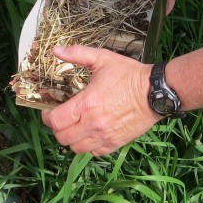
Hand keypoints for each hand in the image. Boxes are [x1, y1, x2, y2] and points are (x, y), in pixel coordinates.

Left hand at [41, 45, 158, 155]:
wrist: (155, 92)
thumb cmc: (129, 75)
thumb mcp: (102, 58)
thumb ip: (77, 54)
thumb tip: (56, 49)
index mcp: (86, 104)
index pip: (55, 121)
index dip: (47, 116)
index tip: (50, 110)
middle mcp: (93, 124)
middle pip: (62, 137)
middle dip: (57, 128)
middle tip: (61, 118)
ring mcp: (104, 136)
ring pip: (76, 148)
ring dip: (71, 138)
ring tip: (75, 127)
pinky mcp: (116, 143)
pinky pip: (94, 152)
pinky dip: (88, 146)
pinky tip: (90, 134)